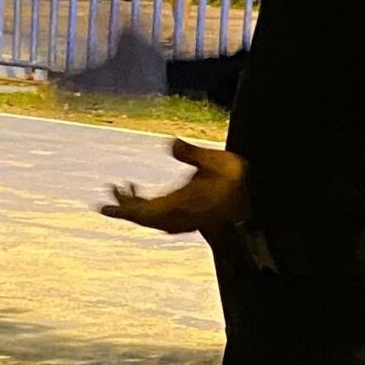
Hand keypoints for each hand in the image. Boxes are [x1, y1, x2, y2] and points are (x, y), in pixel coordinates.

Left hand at [102, 139, 252, 234]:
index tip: (105, 206)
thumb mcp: (216, 160)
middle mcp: (182, 216)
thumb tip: (170, 143)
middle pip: (144, 217)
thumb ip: (192, 153)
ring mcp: (187, 221)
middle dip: (125, 206)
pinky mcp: (193, 220)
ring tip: (126, 189)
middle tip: (112, 190)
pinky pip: (164, 220)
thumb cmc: (239, 179)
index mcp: (182, 204)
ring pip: (153, 219)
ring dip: (137, 208)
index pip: (145, 211)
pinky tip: (149, 200)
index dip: (124, 209)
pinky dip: (151, 211)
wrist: (259, 198)